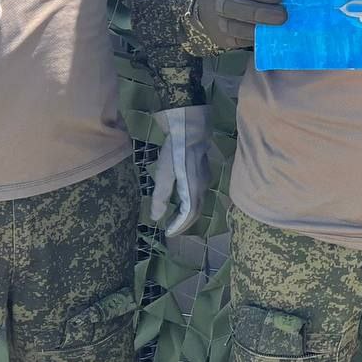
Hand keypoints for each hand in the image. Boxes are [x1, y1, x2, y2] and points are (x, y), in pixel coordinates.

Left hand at [150, 106, 210, 235]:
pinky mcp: (204, 171)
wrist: (190, 128)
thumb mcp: (164, 173)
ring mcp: (205, 179)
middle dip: (183, 223)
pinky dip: (190, 202)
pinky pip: (198, 193)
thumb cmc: (175, 151)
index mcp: (193, 190)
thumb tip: (156, 217)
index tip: (168, 233)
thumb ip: (161, 196)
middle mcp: (203, 187)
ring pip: (198, 202)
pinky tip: (181, 198)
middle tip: (171, 228)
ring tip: (174, 216)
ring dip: (187, 213)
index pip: (188, 215)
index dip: (178, 226)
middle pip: (196, 211)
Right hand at [192, 0, 285, 49]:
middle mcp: (216, 2)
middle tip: (283, 15)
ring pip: (235, 27)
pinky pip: (239, 41)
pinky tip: (270, 35)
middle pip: (236, 8)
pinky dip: (255, 39)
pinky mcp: (222, 39)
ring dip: (259, 28)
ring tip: (279, 27)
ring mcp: (216, 22)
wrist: (207, 7)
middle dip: (261, 12)